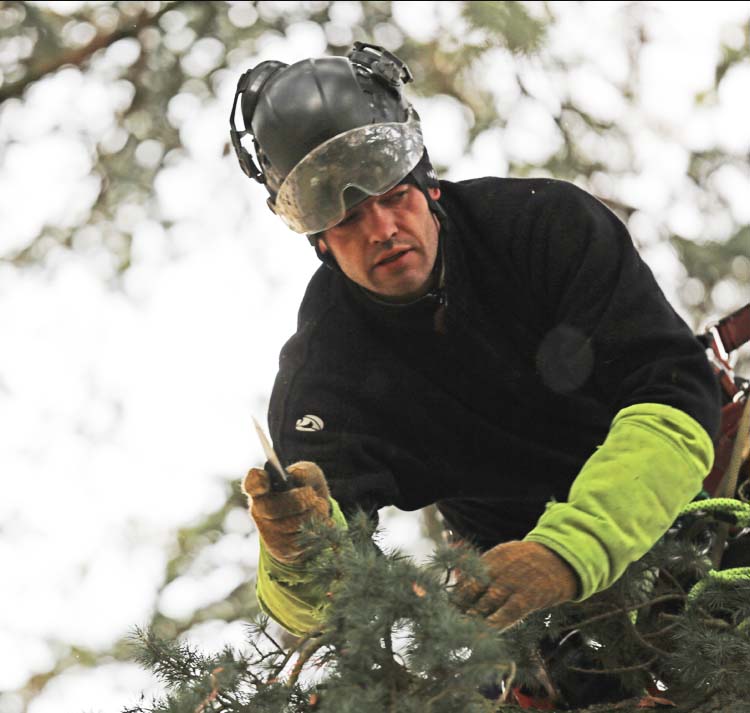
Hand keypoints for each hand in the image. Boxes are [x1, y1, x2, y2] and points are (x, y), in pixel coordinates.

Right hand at [242, 461, 331, 563]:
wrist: (314, 521)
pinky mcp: (283, 549)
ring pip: (293, 524)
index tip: (264, 480)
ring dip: (313, 513)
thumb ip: (304, 471)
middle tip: (311, 494)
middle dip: (297, 500)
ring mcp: (269, 533)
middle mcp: (259, 511)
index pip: (252, 484)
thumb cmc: (306, 491)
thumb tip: (297, 475)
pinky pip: (304, 537)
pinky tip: (318, 521)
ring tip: (319, 506)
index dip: (256, 482)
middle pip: (272, 507)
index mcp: (261, 488)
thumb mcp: (309, 475)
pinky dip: (317, 527)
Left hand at [454, 541, 577, 630]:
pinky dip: (494, 624)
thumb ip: (484, 566)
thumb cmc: (528, 560)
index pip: (467, 576)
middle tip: (449, 620)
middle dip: (460, 606)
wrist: (560, 559)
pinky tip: (484, 632)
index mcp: (492, 557)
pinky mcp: (528, 597)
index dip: (456, 593)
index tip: (448, 605)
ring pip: (487, 602)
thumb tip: (459, 579)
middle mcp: (500, 568)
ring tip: (460, 629)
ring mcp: (514, 583)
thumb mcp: (504, 554)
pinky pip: (507, 613)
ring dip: (473, 617)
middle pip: (473, 590)